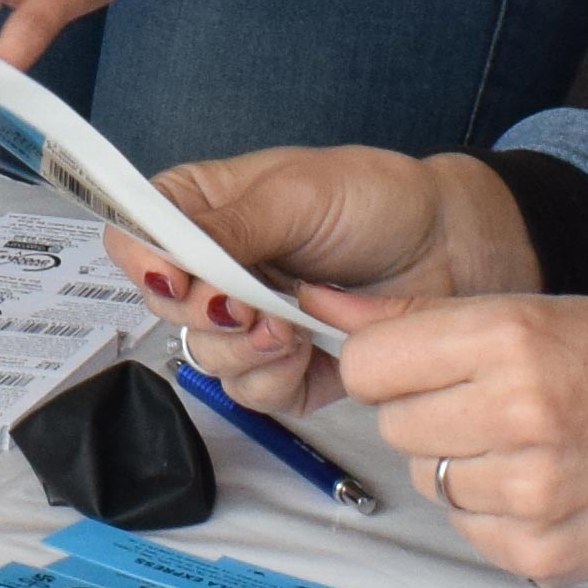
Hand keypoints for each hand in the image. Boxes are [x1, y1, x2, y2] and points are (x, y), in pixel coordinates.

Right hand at [107, 146, 528, 411]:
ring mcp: (248, 323)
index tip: (176, 277)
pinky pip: (251, 394)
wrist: (453, 247)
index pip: (134, 237)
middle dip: (207, 313)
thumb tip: (164, 254)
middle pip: (164, 308)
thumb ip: (227, 227)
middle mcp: (215, 269)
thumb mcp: (297, 194)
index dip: (143, 262)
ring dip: (245, 349)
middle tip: (249, 304)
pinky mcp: (284, 370)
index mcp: (202, 210)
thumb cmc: (376, 201)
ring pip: (204, 358)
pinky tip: (308, 348)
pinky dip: (275, 377)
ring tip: (292, 325)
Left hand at [339, 297, 587, 586]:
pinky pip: (467, 529)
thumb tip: (320, 306)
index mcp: (512, 339)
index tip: (417, 366)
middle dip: (430, 413)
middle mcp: (519, 414)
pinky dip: (494, 512)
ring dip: (462, 465)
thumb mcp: (536, 313)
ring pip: (427, 480)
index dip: (388, 365)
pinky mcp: (538, 553)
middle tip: (491, 405)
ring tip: (527, 445)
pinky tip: (545, 485)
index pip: (371, 362)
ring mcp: (530, 492)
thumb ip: (421, 317)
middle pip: (395, 425)